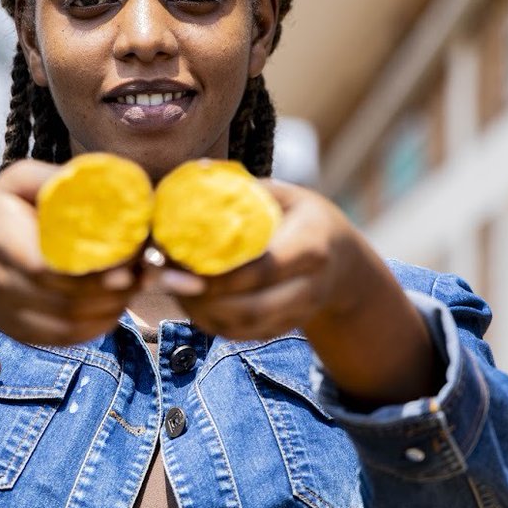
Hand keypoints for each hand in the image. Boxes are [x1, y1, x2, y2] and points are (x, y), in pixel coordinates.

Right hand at [0, 159, 137, 346]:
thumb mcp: (17, 182)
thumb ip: (56, 178)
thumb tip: (108, 182)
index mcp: (0, 240)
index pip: (49, 266)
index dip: (94, 268)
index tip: (130, 256)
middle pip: (67, 298)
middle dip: (114, 288)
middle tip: (146, 270)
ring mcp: (8, 314)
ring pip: (70, 323)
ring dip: (112, 307)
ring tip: (135, 285)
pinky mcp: (20, 333)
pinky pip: (66, 338)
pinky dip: (98, 326)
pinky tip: (116, 305)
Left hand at [153, 179, 439, 403]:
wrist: (343, 263)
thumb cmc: (302, 217)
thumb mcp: (285, 195)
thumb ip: (244, 189)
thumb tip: (195, 172)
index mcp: (312, 247)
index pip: (264, 268)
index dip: (220, 273)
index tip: (181, 260)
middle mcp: (310, 287)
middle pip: (251, 308)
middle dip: (202, 298)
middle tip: (164, 276)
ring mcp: (297, 314)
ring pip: (241, 328)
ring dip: (199, 312)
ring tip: (170, 286)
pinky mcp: (282, 330)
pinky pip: (241, 336)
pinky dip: (209, 321)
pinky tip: (187, 298)